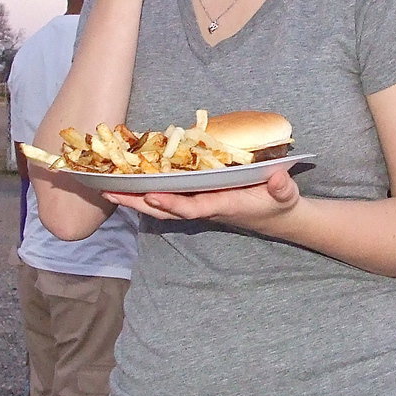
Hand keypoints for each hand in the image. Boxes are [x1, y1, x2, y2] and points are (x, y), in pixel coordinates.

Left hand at [102, 167, 300, 227]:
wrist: (278, 216)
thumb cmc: (280, 203)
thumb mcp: (286, 195)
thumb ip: (282, 188)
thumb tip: (279, 179)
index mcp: (224, 206)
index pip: (194, 208)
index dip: (173, 204)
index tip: (152, 196)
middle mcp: (206, 207)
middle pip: (167, 210)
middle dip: (139, 203)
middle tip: (110, 194)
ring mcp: (201, 204)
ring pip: (164, 205)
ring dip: (137, 198)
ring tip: (109, 189)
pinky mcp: (199, 198)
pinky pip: (170, 197)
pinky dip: (149, 191)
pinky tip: (131, 183)